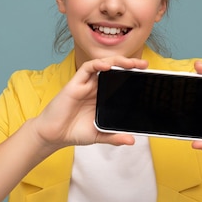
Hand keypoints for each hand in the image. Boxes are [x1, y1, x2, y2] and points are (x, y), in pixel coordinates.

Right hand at [29, 56, 148, 149]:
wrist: (53, 136)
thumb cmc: (74, 132)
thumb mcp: (99, 136)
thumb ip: (114, 137)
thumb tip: (132, 140)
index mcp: (103, 97)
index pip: (120, 81)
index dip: (133, 77)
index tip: (147, 76)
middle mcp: (95, 87)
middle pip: (114, 70)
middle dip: (130, 65)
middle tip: (145, 66)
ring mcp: (86, 84)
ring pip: (103, 65)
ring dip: (117, 61)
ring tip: (131, 63)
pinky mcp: (75, 84)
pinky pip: (87, 69)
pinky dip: (97, 65)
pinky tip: (107, 66)